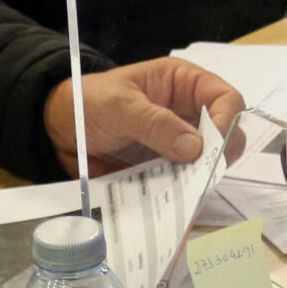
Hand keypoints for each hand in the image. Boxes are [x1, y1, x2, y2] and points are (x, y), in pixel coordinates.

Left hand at [45, 57, 246, 174]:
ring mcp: (179, 144)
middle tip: (203, 175)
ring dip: (201, 178)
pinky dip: (182, 194)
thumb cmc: (88, 102)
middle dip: (219, 154)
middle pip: (226, 134)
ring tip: (186, 192)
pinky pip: (184, 183)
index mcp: (184, 84)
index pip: (225, 97)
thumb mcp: (118, 106)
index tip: (215, 147)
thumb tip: (195, 148)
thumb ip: (154, 123)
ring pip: (208, 163)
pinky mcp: (167, 169)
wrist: (58, 129)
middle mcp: (189, 113)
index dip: (228, 120)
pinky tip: (173, 203)